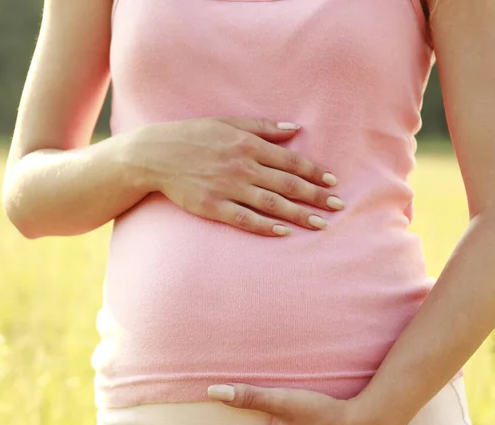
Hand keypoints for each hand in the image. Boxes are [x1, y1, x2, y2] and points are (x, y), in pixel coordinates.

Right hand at [116, 116, 344, 235]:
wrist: (155, 154)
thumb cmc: (194, 136)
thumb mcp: (228, 122)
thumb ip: (263, 127)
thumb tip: (295, 129)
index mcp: (248, 144)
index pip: (290, 161)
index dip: (314, 172)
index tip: (333, 182)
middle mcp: (242, 166)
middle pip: (287, 185)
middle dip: (316, 196)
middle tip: (339, 206)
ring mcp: (228, 188)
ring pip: (271, 204)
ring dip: (298, 215)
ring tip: (321, 224)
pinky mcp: (213, 207)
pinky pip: (244, 219)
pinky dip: (264, 226)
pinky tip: (284, 233)